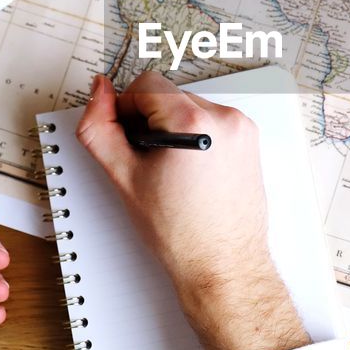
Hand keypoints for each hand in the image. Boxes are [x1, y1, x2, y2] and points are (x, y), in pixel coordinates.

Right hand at [78, 72, 308, 349]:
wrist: (222, 265)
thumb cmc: (181, 233)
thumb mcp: (124, 177)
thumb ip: (99, 128)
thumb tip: (99, 92)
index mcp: (195, 122)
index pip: (146, 84)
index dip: (125, 109)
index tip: (127, 139)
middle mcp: (226, 119)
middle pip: (169, 94)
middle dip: (150, 121)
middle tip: (147, 162)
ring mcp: (242, 130)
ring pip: (190, 108)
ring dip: (173, 128)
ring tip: (171, 171)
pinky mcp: (250, 141)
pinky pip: (212, 122)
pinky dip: (196, 137)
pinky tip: (190, 172)